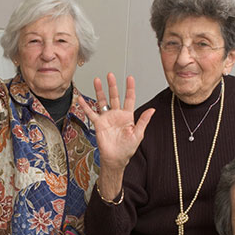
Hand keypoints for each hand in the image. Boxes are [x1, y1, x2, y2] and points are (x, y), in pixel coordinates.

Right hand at [78, 73, 153, 198]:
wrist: (115, 159)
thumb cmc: (127, 149)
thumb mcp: (138, 134)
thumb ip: (144, 121)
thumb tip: (152, 110)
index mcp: (127, 116)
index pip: (129, 99)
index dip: (130, 88)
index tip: (130, 78)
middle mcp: (116, 115)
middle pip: (114, 96)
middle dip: (113, 85)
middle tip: (110, 75)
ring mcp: (107, 118)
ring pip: (102, 101)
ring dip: (100, 91)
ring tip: (97, 80)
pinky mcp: (98, 124)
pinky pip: (91, 113)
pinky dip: (85, 106)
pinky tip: (81, 99)